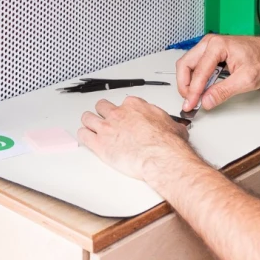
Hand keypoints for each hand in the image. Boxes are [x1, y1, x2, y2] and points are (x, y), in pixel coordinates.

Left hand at [78, 97, 194, 181]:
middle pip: (102, 106)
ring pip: (88, 118)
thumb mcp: (173, 127)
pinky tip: (86, 138)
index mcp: (135, 106)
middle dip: (103, 112)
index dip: (124, 111)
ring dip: (88, 122)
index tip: (125, 115)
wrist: (160, 156)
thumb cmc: (167, 143)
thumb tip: (175, 127)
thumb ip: (169, 124)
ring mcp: (107, 128)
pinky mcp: (99, 144)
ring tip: (90, 126)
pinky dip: (84, 136)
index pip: (124, 103)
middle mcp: (119, 114)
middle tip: (105, 119)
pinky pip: (84, 135)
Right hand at [177, 34, 259, 111]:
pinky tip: (201, 89)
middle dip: (185, 85)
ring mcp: (209, 46)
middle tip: (190, 101)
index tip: (191, 104)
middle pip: (185, 64)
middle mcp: (210, 43)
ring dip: (188, 82)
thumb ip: (223, 91)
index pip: (199, 72)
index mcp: (217, 45)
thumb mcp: (246, 80)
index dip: (193, 91)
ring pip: (188, 64)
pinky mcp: (210, 52)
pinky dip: (195, 78)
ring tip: (195, 97)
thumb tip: (206, 100)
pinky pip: (195, 65)